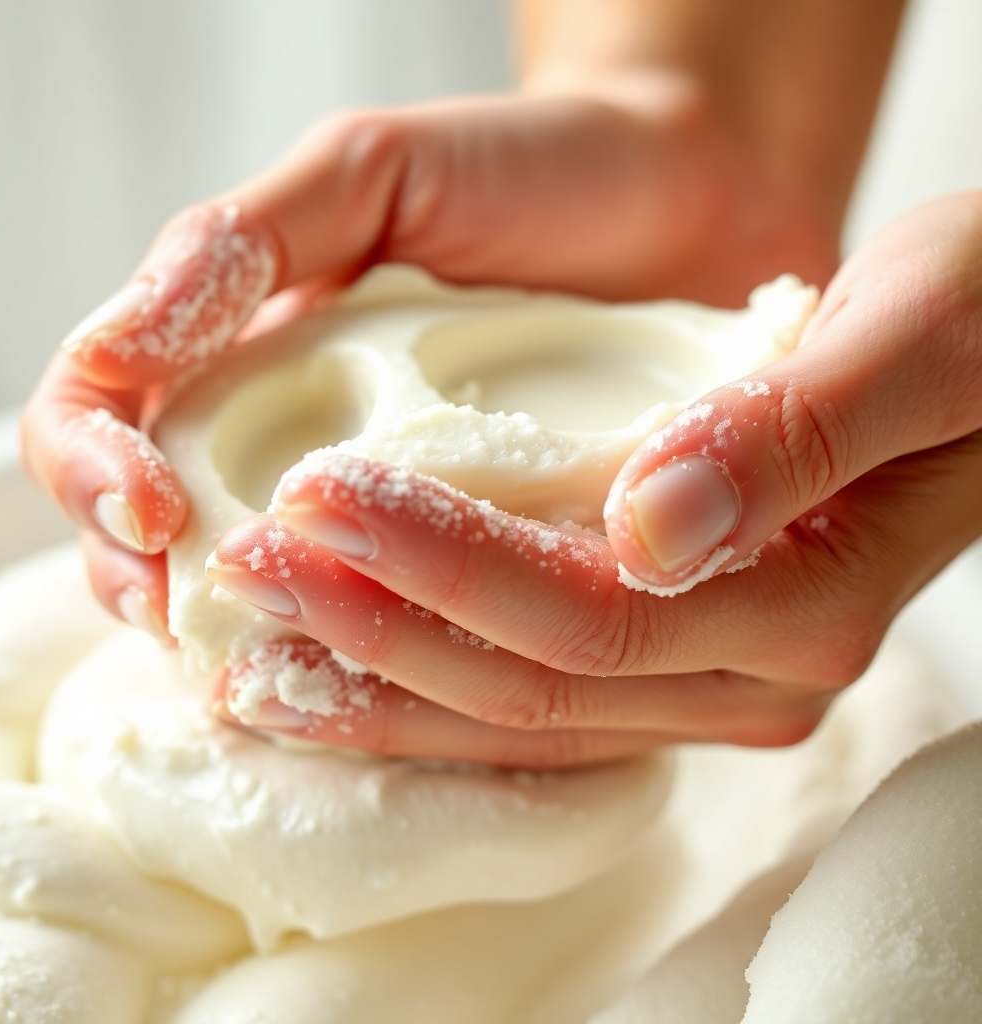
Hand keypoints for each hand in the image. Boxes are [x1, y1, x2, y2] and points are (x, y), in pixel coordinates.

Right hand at [21, 79, 835, 639]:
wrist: (679, 205)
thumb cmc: (523, 175)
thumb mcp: (367, 175)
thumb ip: (239, 246)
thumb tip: (112, 351)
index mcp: (244, 358)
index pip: (103, 428)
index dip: (94, 474)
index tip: (152, 509)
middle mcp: (297, 450)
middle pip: (164, 545)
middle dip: (153, 587)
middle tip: (186, 616)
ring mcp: (386, 514)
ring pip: (278, 607)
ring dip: (258, 644)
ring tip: (271, 668)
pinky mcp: (482, 566)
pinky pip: (414, 632)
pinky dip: (386, 663)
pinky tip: (387, 680)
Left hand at [207, 194, 981, 766]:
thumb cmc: (969, 319)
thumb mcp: (918, 336)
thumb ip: (797, 432)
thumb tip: (655, 523)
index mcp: (806, 602)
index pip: (591, 613)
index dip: (446, 567)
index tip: (321, 500)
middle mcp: (751, 668)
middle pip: (530, 683)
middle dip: (377, 629)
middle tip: (247, 567)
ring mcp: (707, 673)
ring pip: (515, 711)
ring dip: (378, 671)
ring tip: (250, 630)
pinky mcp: (669, 651)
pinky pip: (528, 693)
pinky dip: (423, 678)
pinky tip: (331, 659)